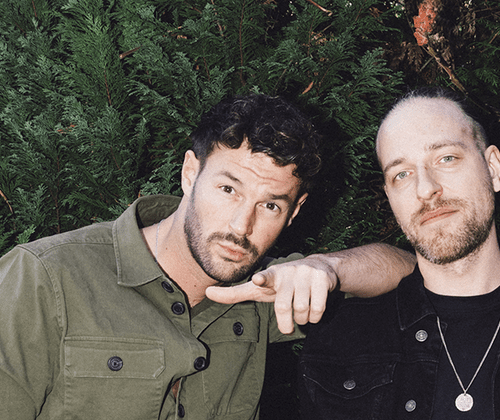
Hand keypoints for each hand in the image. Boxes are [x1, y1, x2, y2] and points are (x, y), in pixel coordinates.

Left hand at [205, 255, 337, 333]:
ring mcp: (306, 274)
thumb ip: (235, 293)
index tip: (258, 280)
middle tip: (287, 327)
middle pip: (284, 306)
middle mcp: (288, 272)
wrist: (318, 270)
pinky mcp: (322, 278)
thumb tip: (207, 293)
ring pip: (302, 310)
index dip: (262, 280)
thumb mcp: (258, 288)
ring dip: (302, 320)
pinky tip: (313, 310)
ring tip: (301, 313)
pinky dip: (315, 317)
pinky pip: (318, 309)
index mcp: (270, 275)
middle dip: (285, 323)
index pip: (265, 277)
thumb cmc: (281, 283)